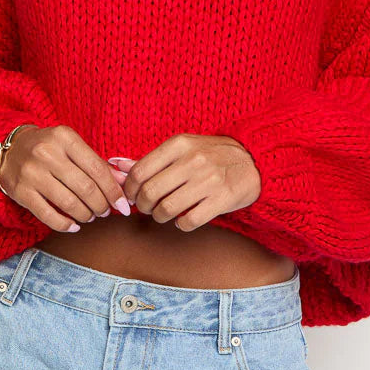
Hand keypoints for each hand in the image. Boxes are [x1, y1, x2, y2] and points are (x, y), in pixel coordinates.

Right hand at [0, 125, 131, 231]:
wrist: (11, 149)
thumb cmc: (49, 148)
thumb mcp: (72, 147)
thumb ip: (97, 163)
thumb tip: (123, 182)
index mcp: (64, 137)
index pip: (97, 168)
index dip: (113, 190)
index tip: (123, 205)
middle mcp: (47, 153)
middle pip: (85, 187)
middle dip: (101, 205)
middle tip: (105, 211)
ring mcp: (32, 172)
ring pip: (69, 203)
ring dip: (86, 215)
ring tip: (90, 216)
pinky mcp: (21, 191)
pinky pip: (48, 215)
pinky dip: (65, 225)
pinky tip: (74, 226)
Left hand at [114, 133, 261, 231]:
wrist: (253, 160)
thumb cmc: (211, 155)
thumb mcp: (182, 148)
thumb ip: (150, 159)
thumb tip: (116, 165)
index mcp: (179, 144)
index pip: (139, 172)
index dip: (129, 190)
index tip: (132, 196)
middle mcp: (193, 160)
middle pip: (149, 193)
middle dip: (142, 206)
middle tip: (146, 208)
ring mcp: (209, 180)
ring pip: (166, 209)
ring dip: (159, 217)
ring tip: (163, 214)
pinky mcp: (222, 199)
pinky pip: (189, 221)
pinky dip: (180, 225)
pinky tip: (183, 220)